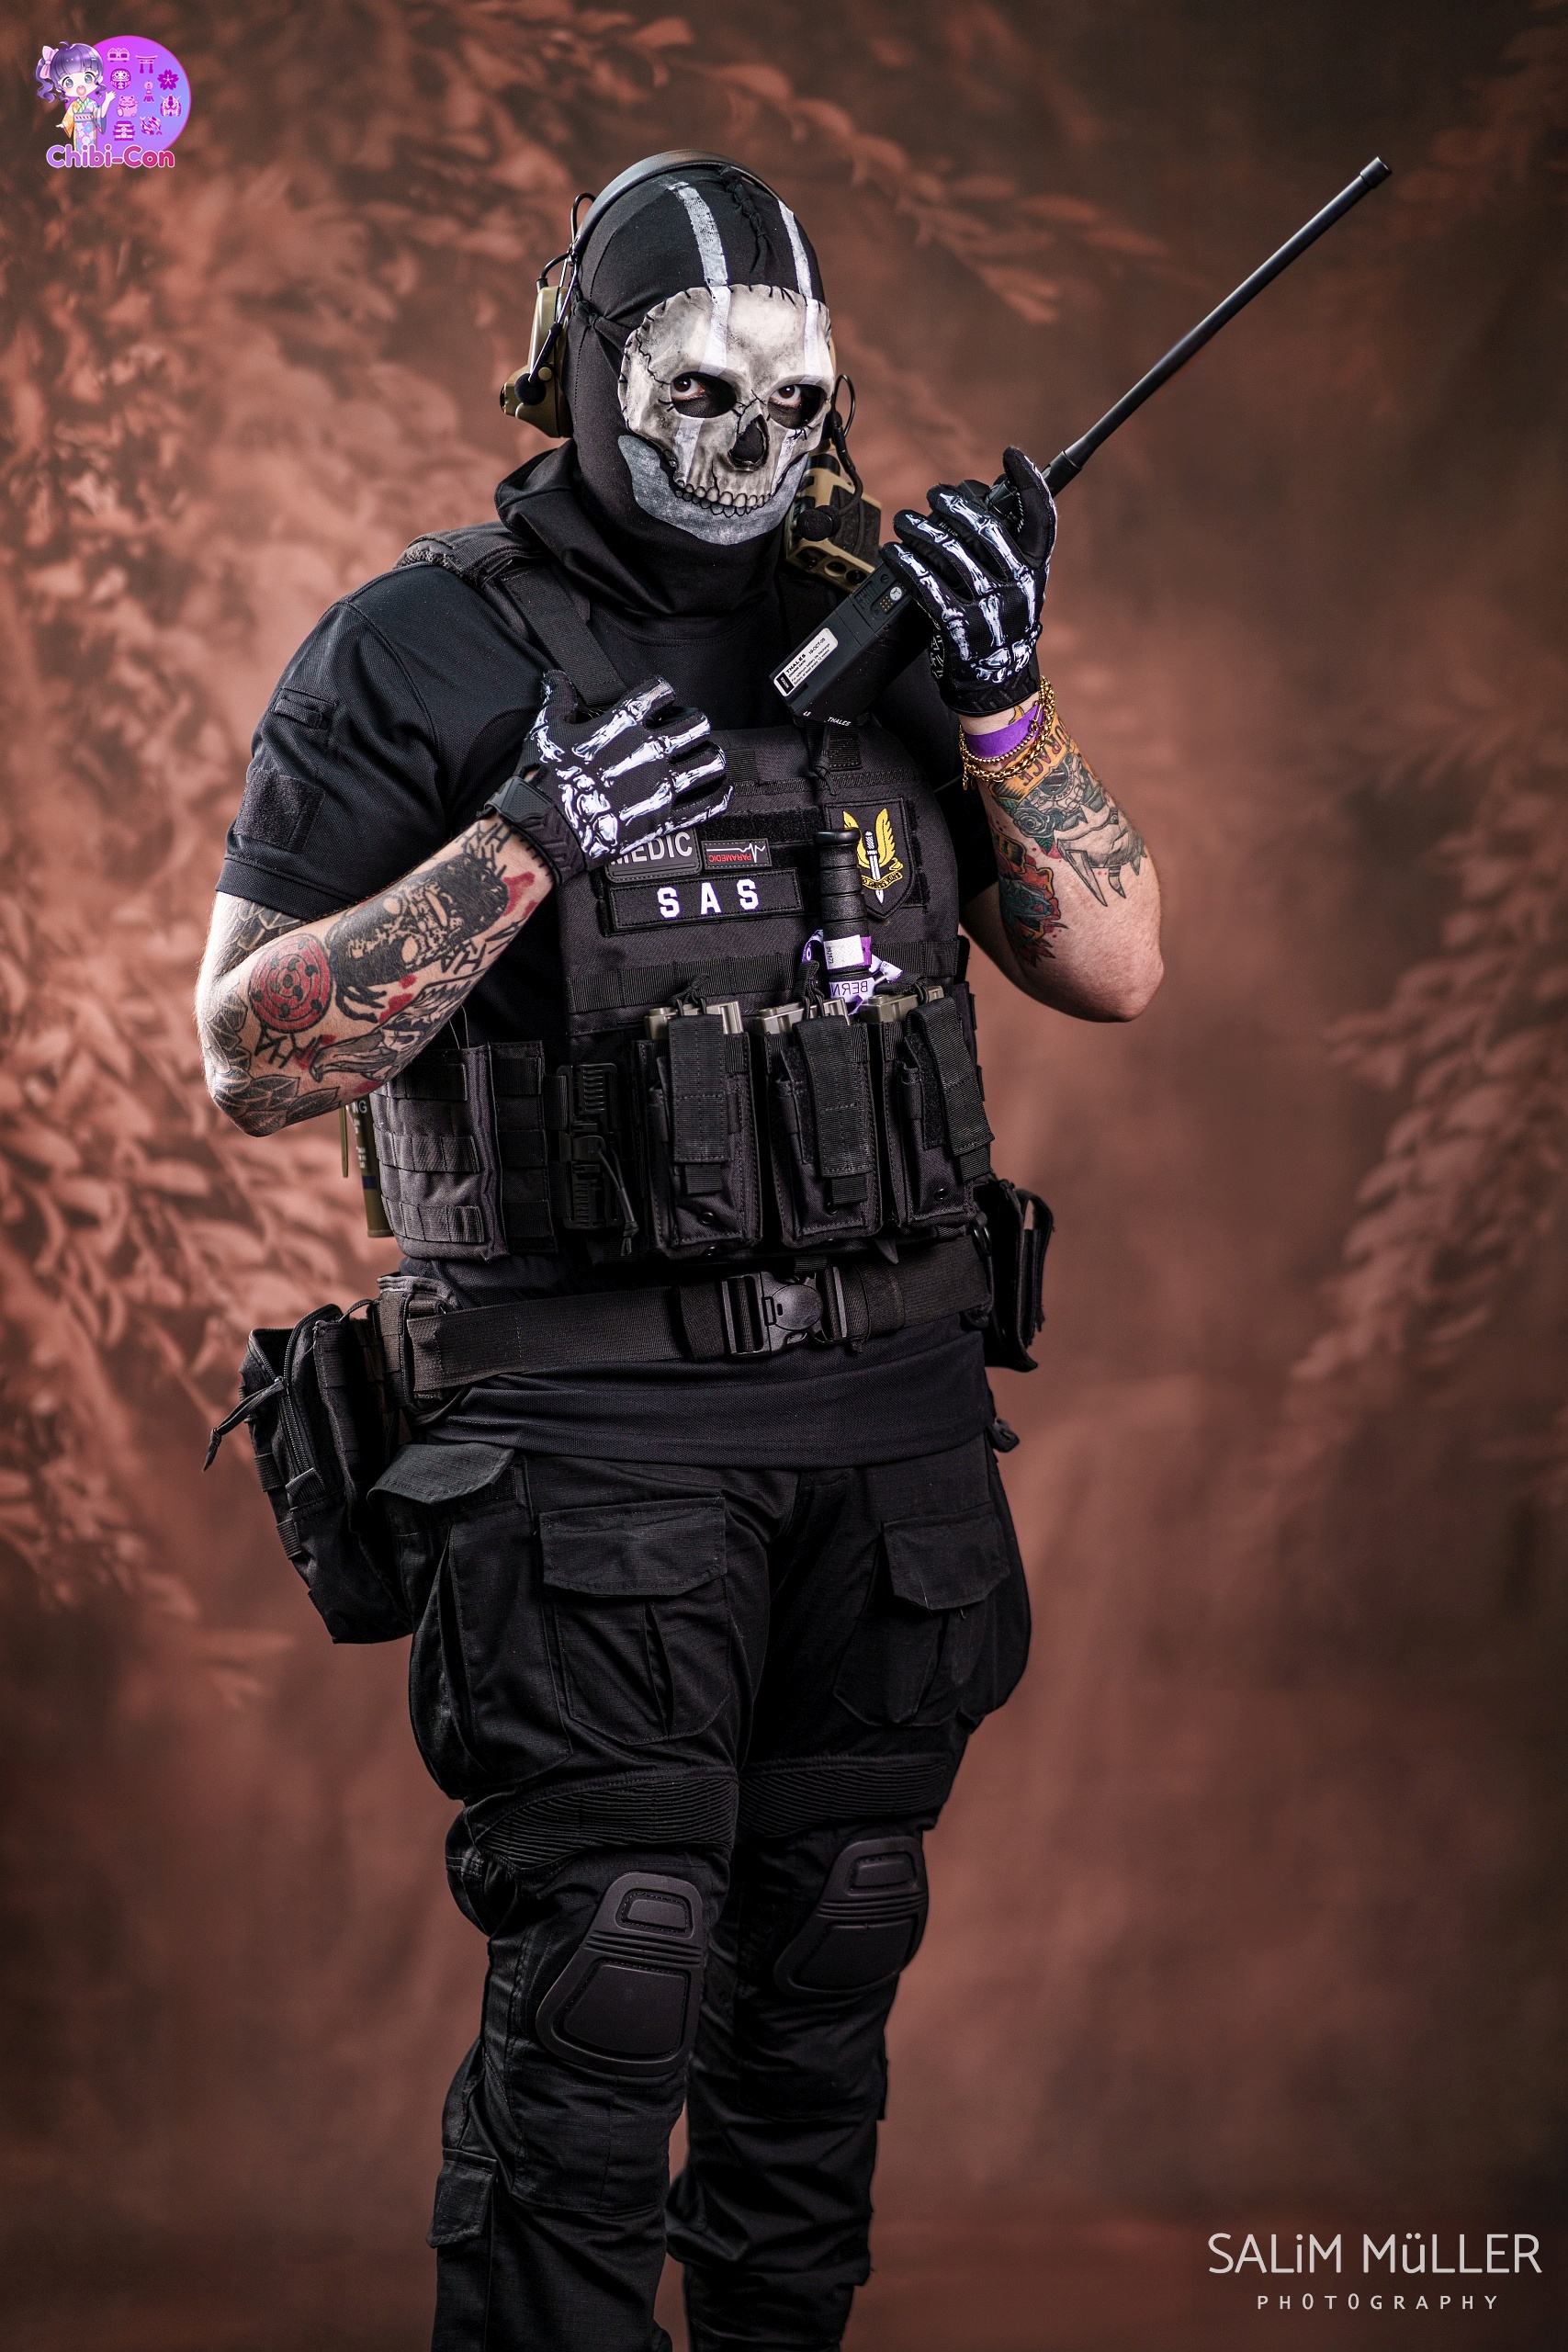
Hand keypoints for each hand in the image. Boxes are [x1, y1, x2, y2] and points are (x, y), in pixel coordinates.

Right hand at [487, 671, 729, 880]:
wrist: (546, 828)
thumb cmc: (545, 779)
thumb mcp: (547, 729)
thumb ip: (558, 698)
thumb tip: (556, 678)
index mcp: (624, 724)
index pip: (661, 692)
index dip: (665, 692)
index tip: (663, 699)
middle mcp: (649, 751)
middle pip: (696, 724)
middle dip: (694, 722)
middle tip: (688, 727)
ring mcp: (661, 786)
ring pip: (711, 762)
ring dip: (712, 756)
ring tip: (706, 756)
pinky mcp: (664, 819)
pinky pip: (707, 806)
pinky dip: (719, 796)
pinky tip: (720, 789)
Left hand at [882, 447, 1056, 717]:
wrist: (998, 685)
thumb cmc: (1000, 624)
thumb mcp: (1018, 585)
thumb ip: (1006, 549)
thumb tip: (975, 501)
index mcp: (1037, 569)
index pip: (1041, 517)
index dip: (1029, 480)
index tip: (1012, 454)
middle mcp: (1020, 586)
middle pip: (986, 528)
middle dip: (954, 504)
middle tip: (933, 494)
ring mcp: (992, 609)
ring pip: (952, 555)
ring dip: (921, 531)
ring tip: (903, 521)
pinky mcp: (962, 630)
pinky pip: (929, 588)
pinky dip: (907, 566)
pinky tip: (893, 554)